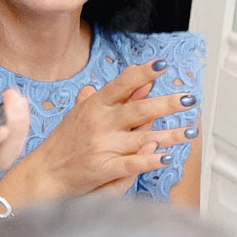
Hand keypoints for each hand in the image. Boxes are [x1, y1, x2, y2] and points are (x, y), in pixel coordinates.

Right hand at [2, 61, 192, 200]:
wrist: (44, 172)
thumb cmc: (66, 141)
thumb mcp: (84, 111)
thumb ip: (112, 96)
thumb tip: (137, 78)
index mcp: (95, 106)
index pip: (121, 85)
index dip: (142, 74)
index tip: (163, 65)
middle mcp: (100, 123)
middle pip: (139, 110)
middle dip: (167, 104)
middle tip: (190, 99)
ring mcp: (102, 146)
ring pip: (142, 137)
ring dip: (170, 135)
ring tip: (191, 131)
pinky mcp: (103, 168)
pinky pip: (131, 164)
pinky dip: (149, 160)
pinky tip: (167, 157)